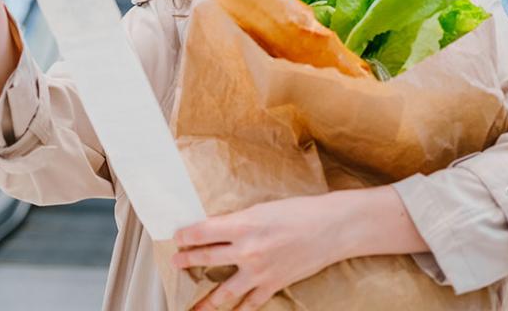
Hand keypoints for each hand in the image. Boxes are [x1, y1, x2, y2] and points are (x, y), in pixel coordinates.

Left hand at [172, 187, 423, 309]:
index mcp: (243, 224)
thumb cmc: (300, 211)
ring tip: (194, 305)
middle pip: (207, 258)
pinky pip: (251, 302)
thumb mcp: (263, 208)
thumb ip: (239, 221)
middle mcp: (247, 249)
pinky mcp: (273, 284)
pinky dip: (241, 307)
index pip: (202, 232)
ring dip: (207, 298)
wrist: (331, 228)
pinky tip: (233, 310)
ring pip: (224, 291)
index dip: (185, 236)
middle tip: (176, 263)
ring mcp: (259, 271)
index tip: (177, 238)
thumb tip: (218, 229)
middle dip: (188, 261)